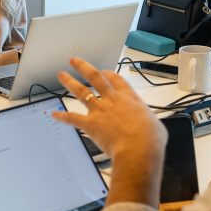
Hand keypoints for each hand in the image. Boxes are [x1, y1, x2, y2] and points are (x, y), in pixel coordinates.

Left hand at [53, 57, 165, 207]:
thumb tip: (150, 128)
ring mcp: (100, 111)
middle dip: (83, 67)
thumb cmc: (150, 139)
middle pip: (95, 78)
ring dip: (69, 82)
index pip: (116, 80)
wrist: (139, 148)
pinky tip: (54, 115)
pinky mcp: (90, 124)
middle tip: (74, 61)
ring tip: (61, 75)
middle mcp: (112, 100)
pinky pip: (72, 119)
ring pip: (81, 92)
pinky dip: (62, 117)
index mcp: (129, 98)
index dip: (108, 74)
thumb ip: (148, 121)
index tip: (103, 71)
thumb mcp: (155, 125)